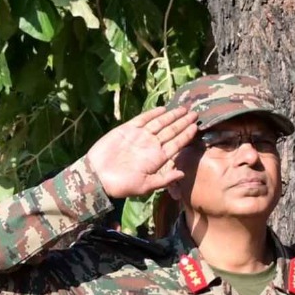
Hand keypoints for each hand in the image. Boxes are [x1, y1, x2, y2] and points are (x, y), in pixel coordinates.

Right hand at [83, 104, 199, 198]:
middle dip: (183, 121)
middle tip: (195, 112)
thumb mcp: (145, 186)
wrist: (97, 176)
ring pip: (160, 123)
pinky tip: (163, 109)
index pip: (176, 143)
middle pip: (171, 131)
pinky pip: (142, 119)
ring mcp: (139, 136)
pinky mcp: (126, 129)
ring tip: (183, 108)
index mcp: (157, 158)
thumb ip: (164, 180)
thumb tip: (183, 174)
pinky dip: (152, 113)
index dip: (187, 134)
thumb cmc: (121, 185)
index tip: (197, 126)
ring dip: (172, 115)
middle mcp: (150, 146)